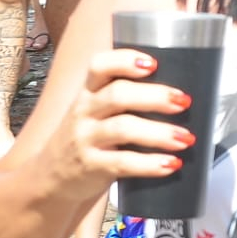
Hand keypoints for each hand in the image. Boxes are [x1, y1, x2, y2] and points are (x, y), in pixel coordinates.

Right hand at [42, 48, 196, 203]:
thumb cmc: (87, 136)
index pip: (99, 65)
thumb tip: (177, 93)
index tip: (153, 63)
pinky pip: (123, 163)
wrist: (51, 176)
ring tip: (185, 138)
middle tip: (183, 101)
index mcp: (88, 90)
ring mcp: (85, 139)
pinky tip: (171, 164)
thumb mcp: (95, 109)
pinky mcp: (92, 167)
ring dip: (159, 133)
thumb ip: (124, 96)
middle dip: (154, 96)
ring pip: (123, 129)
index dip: (125, 61)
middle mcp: (84, 111)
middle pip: (118, 95)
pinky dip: (150, 164)